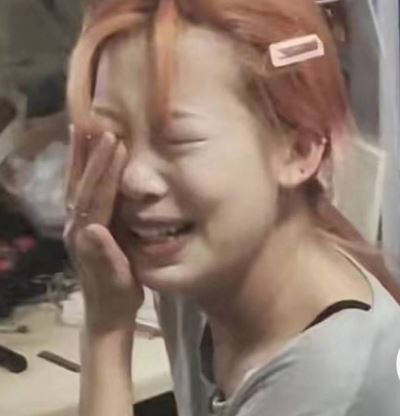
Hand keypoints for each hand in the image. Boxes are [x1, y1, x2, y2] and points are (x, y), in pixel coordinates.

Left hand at [64, 127, 143, 333]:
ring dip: (78, 158)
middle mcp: (76, 228)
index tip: (115, 142)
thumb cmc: (118, 297)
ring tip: (82, 131)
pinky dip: (80, 172)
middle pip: (81, 185)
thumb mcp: (117, 280)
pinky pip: (79, 194)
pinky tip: (84, 160)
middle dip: (90, 155)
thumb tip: (92, 228)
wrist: (105, 315)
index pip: (97, 196)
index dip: (105, 170)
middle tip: (98, 125)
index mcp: (88, 237)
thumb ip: (104, 255)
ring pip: (75, 186)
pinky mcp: (82, 228)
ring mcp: (76, 227)